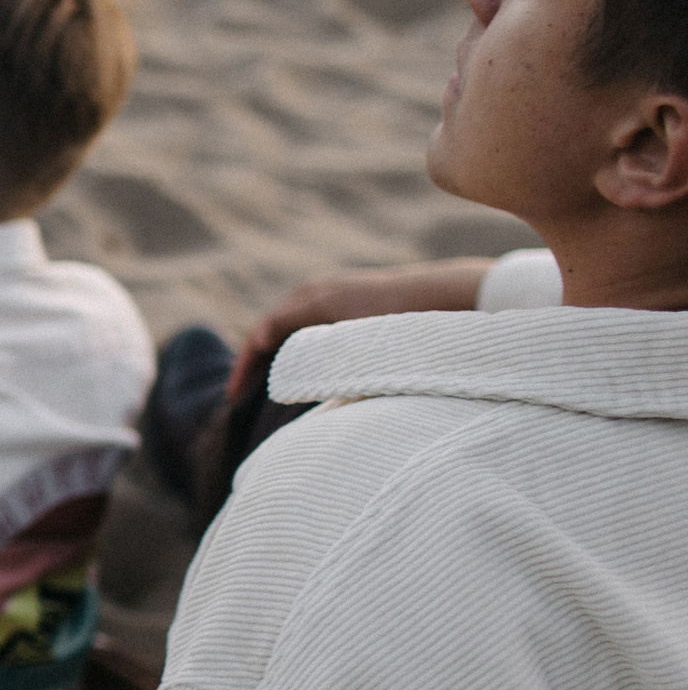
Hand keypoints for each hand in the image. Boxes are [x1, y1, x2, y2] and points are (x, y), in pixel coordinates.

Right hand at [228, 256, 494, 394]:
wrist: (456, 297)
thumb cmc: (403, 322)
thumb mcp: (351, 343)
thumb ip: (309, 351)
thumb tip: (268, 354)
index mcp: (311, 298)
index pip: (261, 333)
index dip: (244, 368)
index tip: (233, 399)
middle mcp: (319, 290)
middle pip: (272, 329)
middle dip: (255, 363)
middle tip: (241, 397)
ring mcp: (339, 293)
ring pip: (293, 328)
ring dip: (277, 356)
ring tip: (268, 388)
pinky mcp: (358, 301)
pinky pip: (314, 325)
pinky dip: (300, 348)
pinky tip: (307, 371)